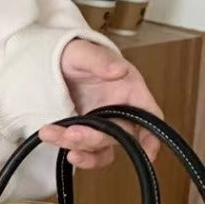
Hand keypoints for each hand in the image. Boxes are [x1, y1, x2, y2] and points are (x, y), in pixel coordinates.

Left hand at [38, 38, 161, 168]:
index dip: (152, 136)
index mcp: (130, 90)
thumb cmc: (76, 55)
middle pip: (120, 136)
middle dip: (94, 138)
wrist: (53, 63)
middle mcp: (120, 111)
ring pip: (100, 147)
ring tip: (51, 135)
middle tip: (70, 133)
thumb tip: (118, 70)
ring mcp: (102, 124)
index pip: (149, 116)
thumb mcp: (83, 52)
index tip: (148, 151)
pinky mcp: (83, 131)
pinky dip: (72, 150)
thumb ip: (100, 60)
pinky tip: (56, 142)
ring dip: (79, 147)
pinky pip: (84, 149)